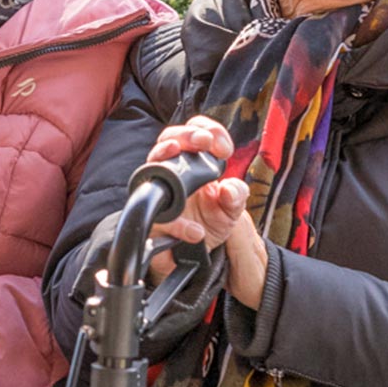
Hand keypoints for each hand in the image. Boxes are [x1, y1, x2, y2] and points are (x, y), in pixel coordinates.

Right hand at [144, 117, 268, 303]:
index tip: (223, 147)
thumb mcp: (231, 210)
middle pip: (168, 139)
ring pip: (151, 165)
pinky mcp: (151, 221)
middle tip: (203, 142)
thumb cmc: (209, 222)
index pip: (195, 133)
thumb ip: (236, 196)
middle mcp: (171, 172)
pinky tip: (194, 230)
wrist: (196, 254)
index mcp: (194, 163)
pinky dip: (176, 224)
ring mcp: (157, 192)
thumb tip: (230, 188)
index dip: (208, 131)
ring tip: (180, 152)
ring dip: (164, 155)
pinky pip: (157, 217)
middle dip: (185, 135)